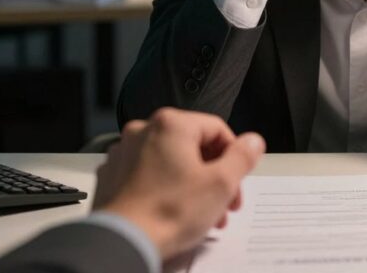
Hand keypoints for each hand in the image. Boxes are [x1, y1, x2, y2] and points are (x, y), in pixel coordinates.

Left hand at [94, 109, 264, 261]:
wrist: (123, 242)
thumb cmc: (167, 214)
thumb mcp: (221, 184)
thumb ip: (242, 157)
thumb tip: (252, 142)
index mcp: (171, 124)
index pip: (217, 129)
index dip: (234, 156)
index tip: (238, 177)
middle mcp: (144, 131)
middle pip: (193, 146)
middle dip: (213, 175)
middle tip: (224, 201)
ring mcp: (125, 153)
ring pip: (170, 161)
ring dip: (191, 184)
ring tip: (202, 213)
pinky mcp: (113, 175)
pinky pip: (148, 174)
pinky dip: (165, 188)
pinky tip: (173, 211)